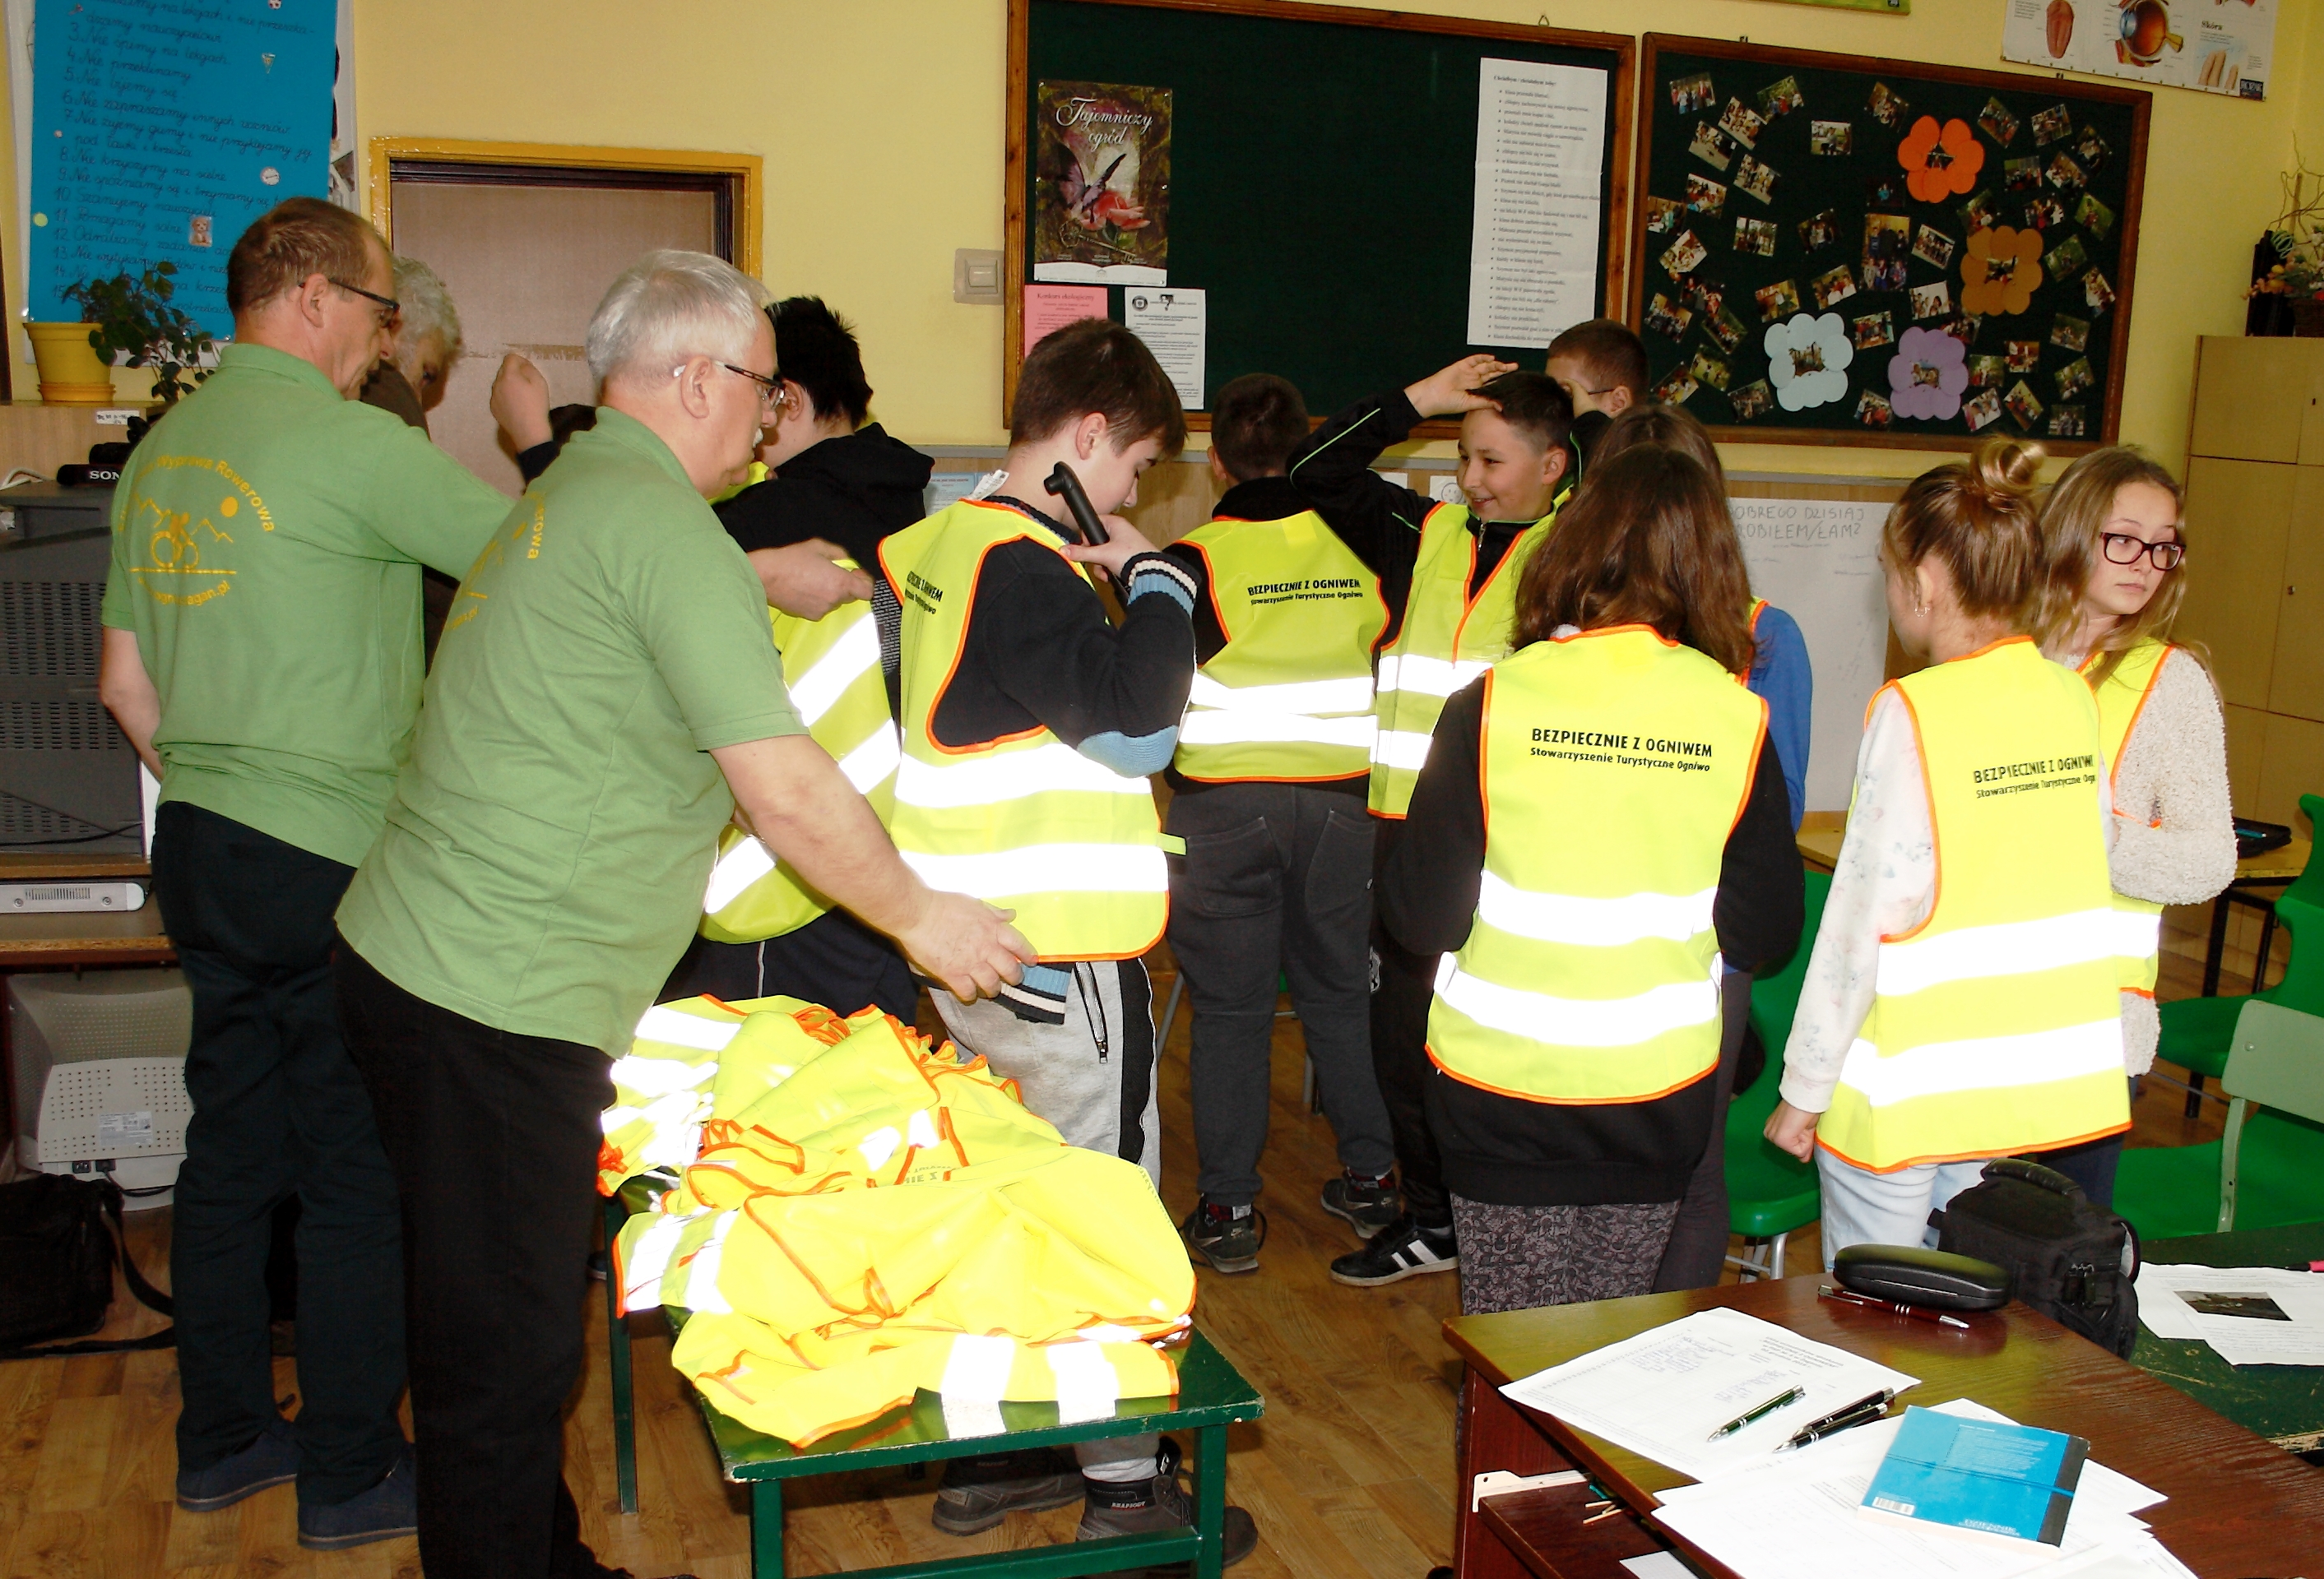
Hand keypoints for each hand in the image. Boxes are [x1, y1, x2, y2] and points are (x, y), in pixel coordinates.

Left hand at [489, 354, 552, 450]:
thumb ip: (529, 369)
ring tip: (521, 396)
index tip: (528, 369)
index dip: (520, 360)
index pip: (510, 358)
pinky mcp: (493, 408)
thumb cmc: (537, 406)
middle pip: (503, 370)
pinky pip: (498, 395)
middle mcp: (497, 384)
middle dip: (514, 372)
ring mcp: (493, 396)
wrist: (528, 432)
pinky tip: (516, 406)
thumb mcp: (540, 383)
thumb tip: (522, 365)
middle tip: (526, 383)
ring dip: (509, 384)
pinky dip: (505, 396)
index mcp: (509, 376)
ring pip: (500, 383)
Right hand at [749, 540, 874, 617]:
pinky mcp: (810, 616)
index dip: (864, 582)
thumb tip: (847, 562)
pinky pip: (822, 608)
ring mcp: (822, 610)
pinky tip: (805, 589)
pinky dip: (818, 600)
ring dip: (830, 593)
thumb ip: (839, 553)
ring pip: (834, 602)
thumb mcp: (818, 547)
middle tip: (830, 573)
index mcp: (840, 583)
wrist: (766, 577)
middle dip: (845, 585)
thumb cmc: (791, 560)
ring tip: (813, 580)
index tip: (855, 574)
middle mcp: (834, 600)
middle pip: (851, 596)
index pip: (867, 591)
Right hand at [894, 891, 1034, 1000]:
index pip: (1020, 946)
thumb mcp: (974, 903)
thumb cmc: (943, 904)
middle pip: (1011, 971)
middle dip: (1014, 977)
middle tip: (1011, 979)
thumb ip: (994, 913)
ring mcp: (971, 964)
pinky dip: (970, 995)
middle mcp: (987, 948)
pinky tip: (968, 992)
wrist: (918, 914)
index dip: (1028, 956)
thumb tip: (1011, 915)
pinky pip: (969, 993)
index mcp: (994, 928)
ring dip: (993, 989)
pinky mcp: (953, 975)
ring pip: (992, 986)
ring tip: (990, 989)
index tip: (1031, 962)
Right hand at [1057, 514, 1154, 583]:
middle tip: (1098, 562)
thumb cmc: (1133, 557)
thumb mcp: (1103, 554)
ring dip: (1101, 566)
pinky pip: (1111, 562)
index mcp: (1116, 524)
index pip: (1093, 524)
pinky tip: (1111, 576)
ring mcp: (1124, 545)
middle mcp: (1120, 532)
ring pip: (1102, 554)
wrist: (1152, 573)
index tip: (1087, 547)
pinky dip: (1109, 570)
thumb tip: (1064, 550)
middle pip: (1096, 543)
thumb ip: (1082, 552)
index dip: (1087, 537)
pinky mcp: (1127, 557)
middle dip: (1094, 557)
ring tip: (1106, 572)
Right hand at [1404, 354, 1518, 418]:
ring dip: (1495, 365)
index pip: (1492, 384)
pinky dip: (1482, 358)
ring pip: (1485, 366)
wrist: (1433, 397)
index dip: (1503, 381)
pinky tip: (1491, 358)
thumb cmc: (1449, 403)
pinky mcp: (1462, 365)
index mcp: (1476, 390)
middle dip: (1503, 370)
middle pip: (1491, 373)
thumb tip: (1501, 406)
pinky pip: (1474, 359)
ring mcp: (1468, 372)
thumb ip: (1486, 402)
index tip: (1514, 380)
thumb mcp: (1471, 404)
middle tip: (1515, 367)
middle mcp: (1473, 380)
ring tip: (1505, 366)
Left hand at [1764, 1100, 1820, 1161]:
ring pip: (1796, 1151)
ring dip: (1804, 1140)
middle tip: (1803, 1125)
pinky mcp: (1781, 1139)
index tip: (1802, 1125)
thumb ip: (1803, 1146)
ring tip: (1802, 1125)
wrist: (1805, 1097)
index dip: (1802, 1139)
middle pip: (1793, 1151)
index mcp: (1772, 1130)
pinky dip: (1806, 1141)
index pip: (1790, 1147)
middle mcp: (1769, 1134)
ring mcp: (1773, 1137)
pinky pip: (1799, 1151)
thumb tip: (1803, 1160)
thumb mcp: (1804, 1130)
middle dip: (1803, 1141)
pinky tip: (1802, 1127)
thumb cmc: (1805, 1109)